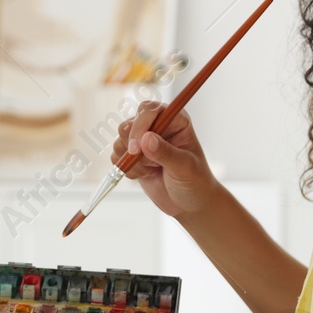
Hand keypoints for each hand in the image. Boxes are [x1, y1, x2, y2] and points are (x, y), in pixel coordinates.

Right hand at [112, 101, 219, 218]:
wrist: (189, 202)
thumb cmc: (195, 181)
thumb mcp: (184, 167)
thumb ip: (166, 152)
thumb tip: (146, 139)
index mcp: (175, 120)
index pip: (149, 110)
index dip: (140, 125)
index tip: (137, 148)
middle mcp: (158, 126)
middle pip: (129, 124)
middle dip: (132, 146)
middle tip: (146, 163)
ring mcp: (144, 141)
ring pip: (120, 140)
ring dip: (131, 160)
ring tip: (152, 170)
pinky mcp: (134, 155)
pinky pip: (117, 156)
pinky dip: (127, 169)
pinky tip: (146, 175)